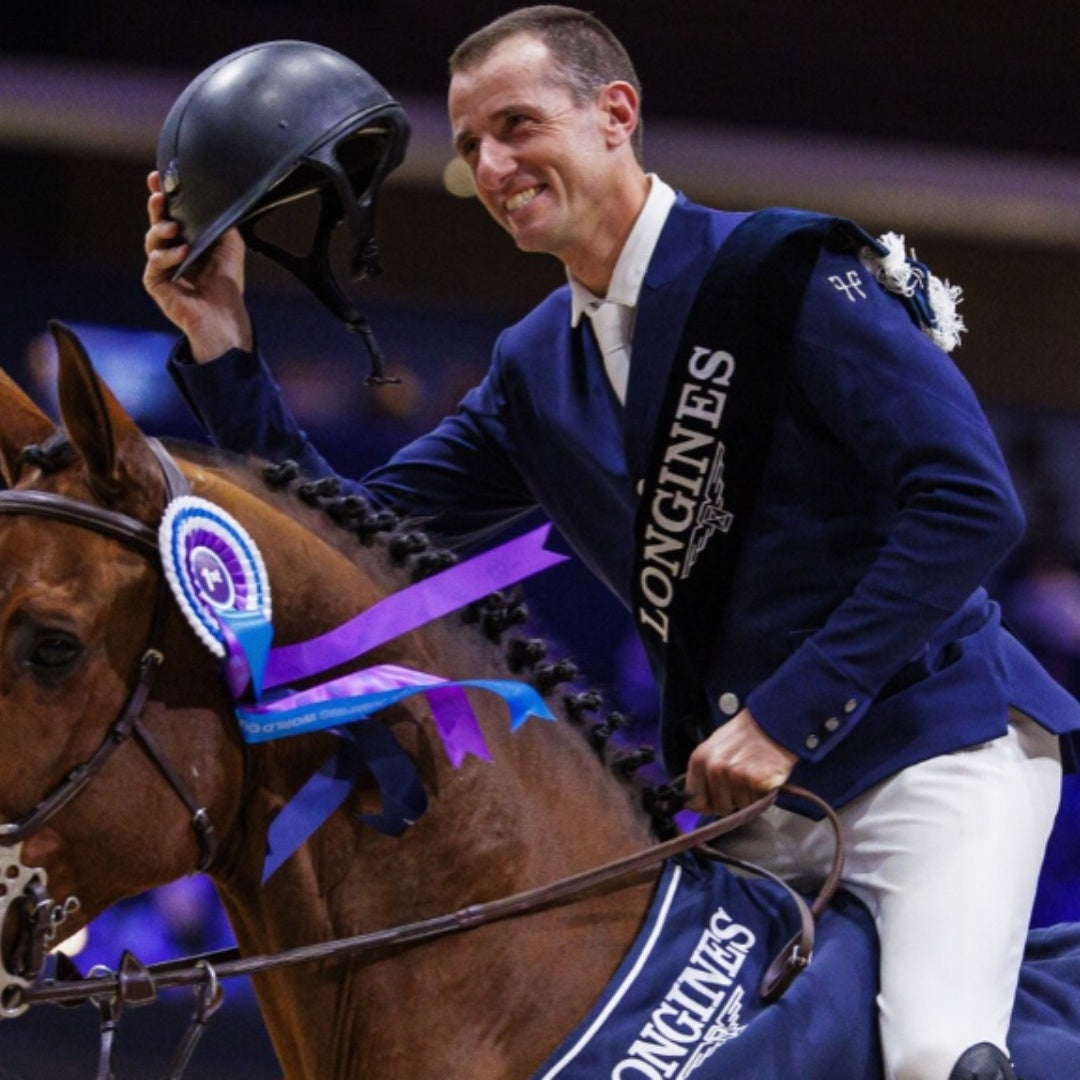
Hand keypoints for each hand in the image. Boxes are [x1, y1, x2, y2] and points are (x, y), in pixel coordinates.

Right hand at [142, 170, 253, 362]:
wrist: (225, 314)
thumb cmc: (227, 282)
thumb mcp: (229, 243)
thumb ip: (221, 221)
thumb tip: (217, 198)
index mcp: (187, 238)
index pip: (171, 213)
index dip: (163, 195)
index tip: (157, 178)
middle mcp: (171, 249)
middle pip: (157, 221)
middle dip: (156, 206)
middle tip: (159, 196)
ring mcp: (162, 266)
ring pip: (151, 239)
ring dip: (160, 229)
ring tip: (172, 227)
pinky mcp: (155, 281)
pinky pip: (155, 262)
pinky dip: (167, 256)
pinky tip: (181, 254)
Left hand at [685, 707, 797, 816]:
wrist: (771, 723)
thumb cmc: (743, 735)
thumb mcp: (714, 747)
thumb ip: (704, 772)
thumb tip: (697, 802)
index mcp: (699, 759)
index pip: (694, 799)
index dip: (706, 804)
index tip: (715, 803)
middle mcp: (714, 767)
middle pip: (720, 807)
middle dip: (732, 801)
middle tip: (742, 782)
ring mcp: (735, 774)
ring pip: (741, 806)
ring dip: (749, 797)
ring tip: (754, 775)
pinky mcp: (756, 779)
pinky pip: (757, 802)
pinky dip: (763, 794)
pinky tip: (763, 777)